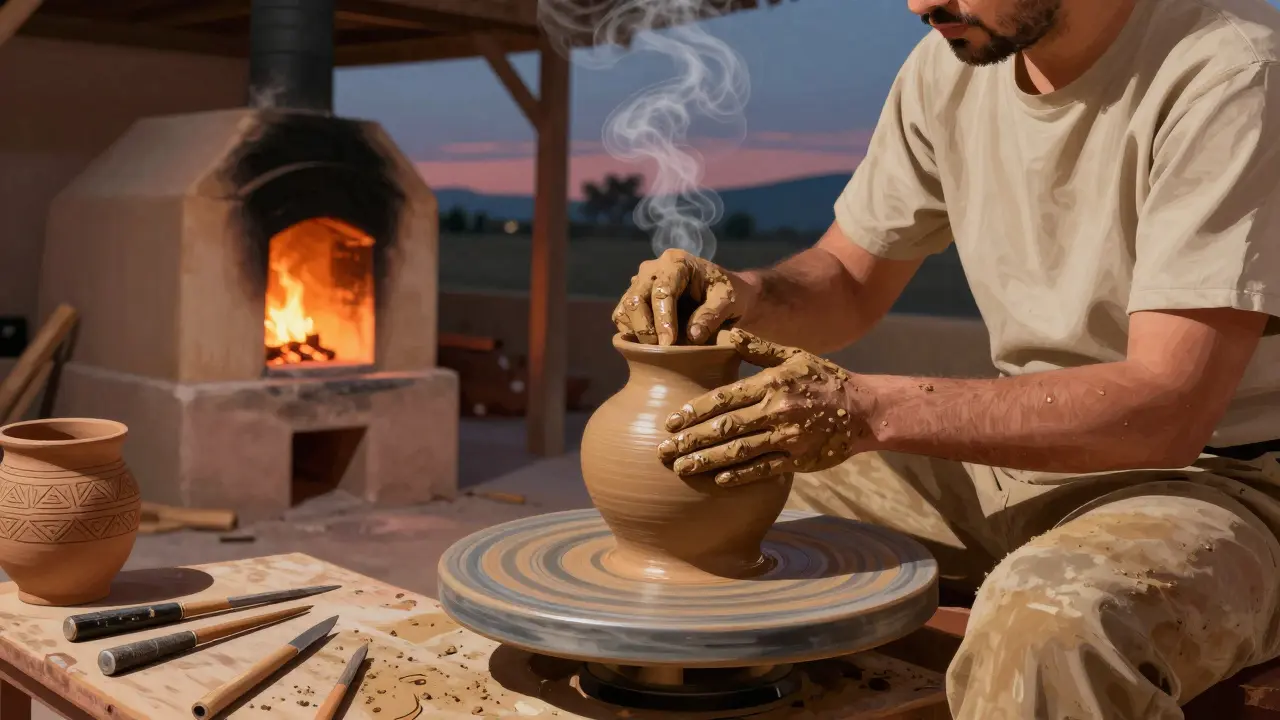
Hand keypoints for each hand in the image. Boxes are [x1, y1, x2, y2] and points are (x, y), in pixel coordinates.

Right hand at [612, 248, 751, 344]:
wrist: (722, 293)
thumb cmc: (727, 292)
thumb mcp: (728, 300)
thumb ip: (712, 315)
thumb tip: (692, 336)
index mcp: (677, 263)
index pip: (662, 290)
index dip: (663, 319)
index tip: (668, 343)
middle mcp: (652, 270)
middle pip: (635, 299)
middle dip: (645, 328)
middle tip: (662, 350)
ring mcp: (640, 284)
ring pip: (625, 309)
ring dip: (637, 333)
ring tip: (658, 350)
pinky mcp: (635, 300)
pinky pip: (623, 317)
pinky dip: (632, 334)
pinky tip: (650, 345)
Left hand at [657, 329, 873, 486]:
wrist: (865, 409)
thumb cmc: (824, 379)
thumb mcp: (793, 355)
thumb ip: (758, 348)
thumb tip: (726, 332)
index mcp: (771, 384)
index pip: (724, 397)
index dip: (694, 411)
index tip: (670, 422)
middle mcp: (776, 411)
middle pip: (725, 428)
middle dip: (690, 440)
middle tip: (663, 451)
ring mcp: (787, 438)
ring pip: (739, 452)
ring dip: (706, 462)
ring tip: (680, 468)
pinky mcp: (798, 460)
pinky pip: (762, 470)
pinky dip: (738, 476)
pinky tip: (716, 481)